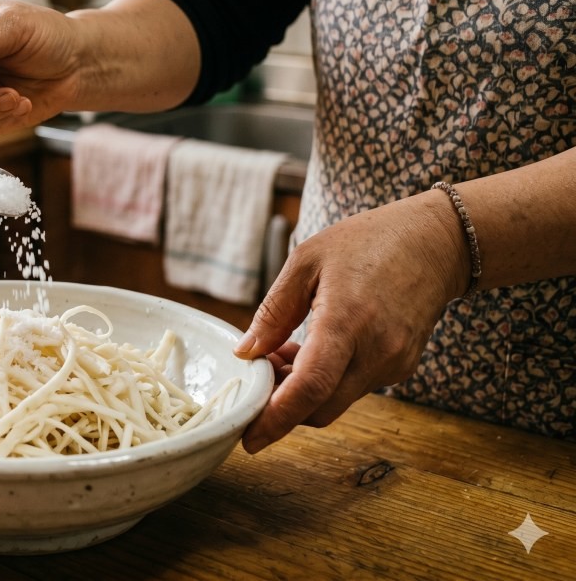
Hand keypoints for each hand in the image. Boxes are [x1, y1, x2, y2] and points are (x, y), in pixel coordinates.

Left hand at [234, 191, 470, 452]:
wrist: (435, 242)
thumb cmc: (367, 242)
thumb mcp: (306, 261)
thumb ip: (273, 311)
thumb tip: (245, 353)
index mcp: (347, 321)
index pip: (310, 388)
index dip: (276, 418)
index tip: (248, 438)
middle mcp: (376, 352)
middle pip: (319, 408)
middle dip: (281, 405)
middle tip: (258, 374)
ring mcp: (394, 364)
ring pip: (335, 400)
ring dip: (302, 390)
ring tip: (283, 351)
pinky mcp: (401, 368)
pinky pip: (353, 388)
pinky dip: (326, 381)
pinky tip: (315, 349)